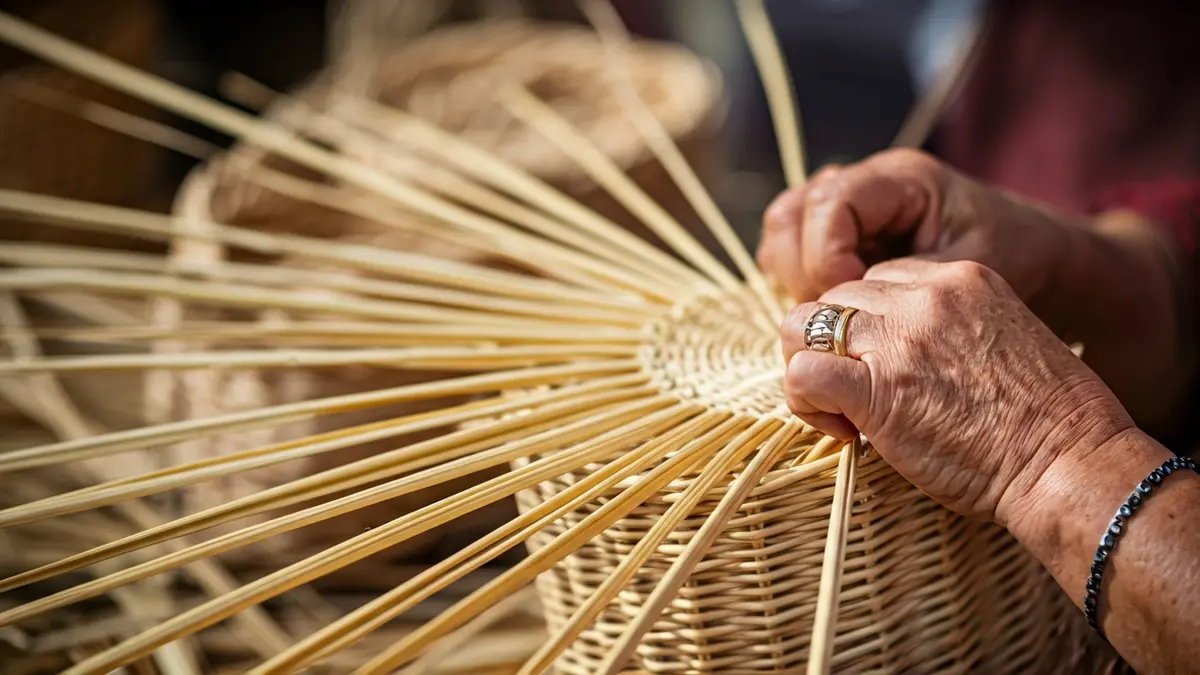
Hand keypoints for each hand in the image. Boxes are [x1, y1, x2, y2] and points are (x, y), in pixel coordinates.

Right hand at [757, 148, 1067, 305]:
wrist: (1040, 254)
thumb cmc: (1015, 260)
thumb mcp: (966, 273)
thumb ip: (902, 284)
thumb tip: (841, 302)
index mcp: (901, 179)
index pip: (828, 204)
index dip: (826, 256)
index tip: (853, 296)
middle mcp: (867, 180)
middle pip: (792, 212)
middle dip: (801, 269)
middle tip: (835, 309)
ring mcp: (851, 202)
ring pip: (784, 226)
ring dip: (793, 273)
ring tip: (831, 308)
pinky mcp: (844, 228)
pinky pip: (794, 245)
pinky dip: (799, 275)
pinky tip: (833, 302)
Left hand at [761, 148, 1190, 437]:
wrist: (1069, 461)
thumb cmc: (1047, 421)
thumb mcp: (1002, 341)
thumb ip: (950, 331)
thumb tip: (905, 354)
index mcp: (959, 278)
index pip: (876, 280)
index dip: (868, 327)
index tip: (885, 369)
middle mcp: (924, 296)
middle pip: (835, 297)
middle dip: (834, 345)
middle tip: (856, 393)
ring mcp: (898, 338)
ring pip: (803, 324)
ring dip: (810, 365)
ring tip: (840, 409)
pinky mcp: (876, 388)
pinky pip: (803, 372)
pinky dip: (806, 400)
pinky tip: (842, 429)